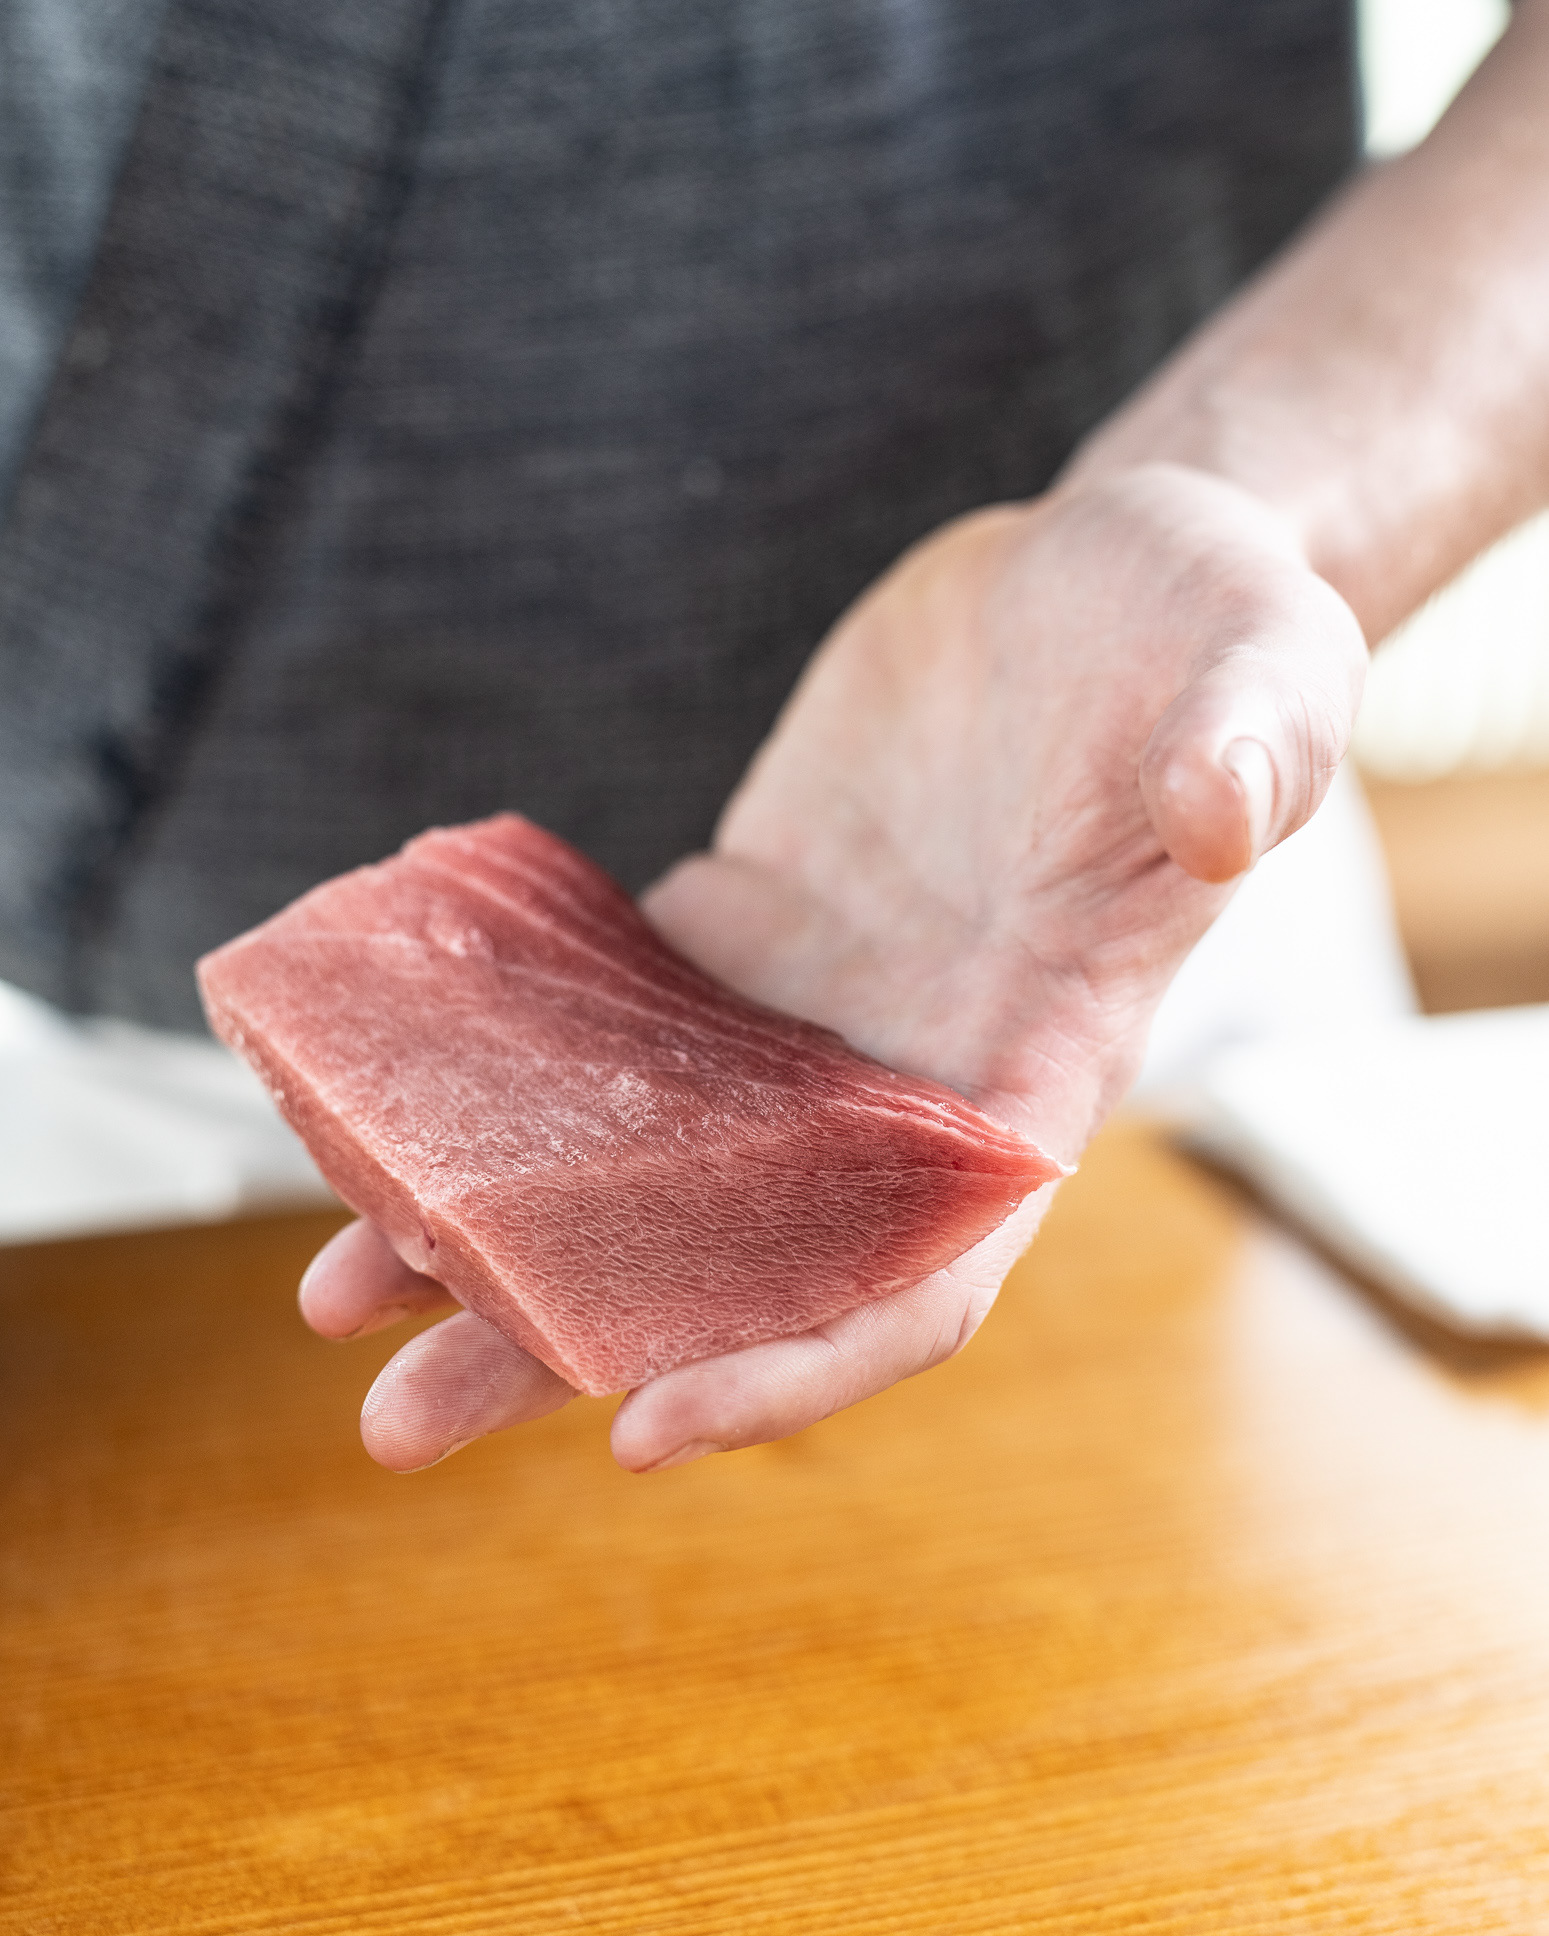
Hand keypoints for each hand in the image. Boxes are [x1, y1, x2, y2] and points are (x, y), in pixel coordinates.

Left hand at [299, 463, 1365, 1470]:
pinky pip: (602, 1021)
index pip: (920, 1274)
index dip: (791, 1366)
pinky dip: (498, 1071)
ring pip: (643, 1162)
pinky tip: (380, 1088)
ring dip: (497, 1234)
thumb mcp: (1258, 663)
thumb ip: (1251, 744)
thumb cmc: (1207, 628)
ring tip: (336, 1294)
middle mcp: (908, 1070)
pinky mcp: (739, 917)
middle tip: (401, 1421)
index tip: (641, 1430)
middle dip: (575, 1345)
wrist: (1097, 577)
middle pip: (732, 1262)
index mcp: (1038, 1062)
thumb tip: (1225, 807)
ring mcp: (810, 1005)